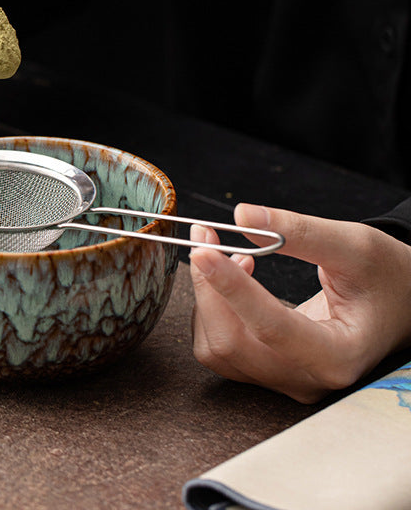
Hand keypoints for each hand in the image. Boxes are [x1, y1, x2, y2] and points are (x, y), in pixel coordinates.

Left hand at [189, 203, 410, 402]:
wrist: (399, 304)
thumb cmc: (387, 277)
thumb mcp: (356, 245)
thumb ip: (299, 231)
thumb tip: (241, 216)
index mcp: (339, 356)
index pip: (270, 327)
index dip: (231, 287)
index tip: (204, 251)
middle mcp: (309, 379)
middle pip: (231, 342)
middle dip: (210, 287)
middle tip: (205, 236)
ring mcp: (286, 379)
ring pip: (216, 347)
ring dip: (209, 296)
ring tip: (233, 256)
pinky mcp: (267, 370)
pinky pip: (217, 346)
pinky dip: (212, 309)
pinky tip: (236, 279)